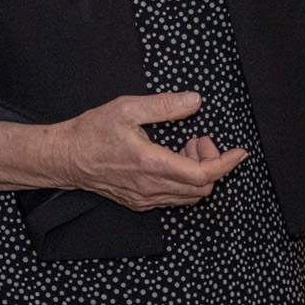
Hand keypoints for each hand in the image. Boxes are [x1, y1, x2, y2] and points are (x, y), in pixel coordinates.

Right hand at [48, 92, 246, 211]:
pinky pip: (174, 198)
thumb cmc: (92, 132)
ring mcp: (145, 198)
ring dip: (197, 173)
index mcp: (152, 164)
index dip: (226, 164)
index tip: (238, 153)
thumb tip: (194, 101)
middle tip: (199, 138)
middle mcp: (151, 187)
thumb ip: (164, 105)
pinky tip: (173, 161)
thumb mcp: (128, 108)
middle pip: (202, 188)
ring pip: (190, 196)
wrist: (66, 158)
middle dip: (211, 163)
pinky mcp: (139, 203)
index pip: (203, 174)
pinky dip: (184, 181)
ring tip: (186, 147)